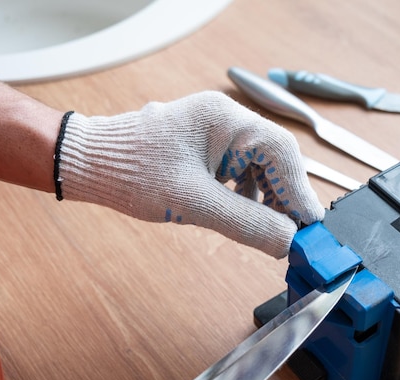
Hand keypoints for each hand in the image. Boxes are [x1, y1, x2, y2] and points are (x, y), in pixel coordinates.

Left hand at [55, 91, 324, 257]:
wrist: (89, 163)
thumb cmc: (130, 172)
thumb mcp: (193, 203)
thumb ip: (246, 222)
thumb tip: (287, 240)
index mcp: (225, 119)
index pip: (282, 152)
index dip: (300, 190)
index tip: (311, 225)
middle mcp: (226, 120)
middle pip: (276, 159)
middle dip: (286, 197)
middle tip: (295, 233)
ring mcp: (218, 133)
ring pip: (261, 167)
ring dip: (270, 198)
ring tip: (273, 229)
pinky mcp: (209, 149)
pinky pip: (243, 171)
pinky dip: (251, 195)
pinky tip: (248, 215)